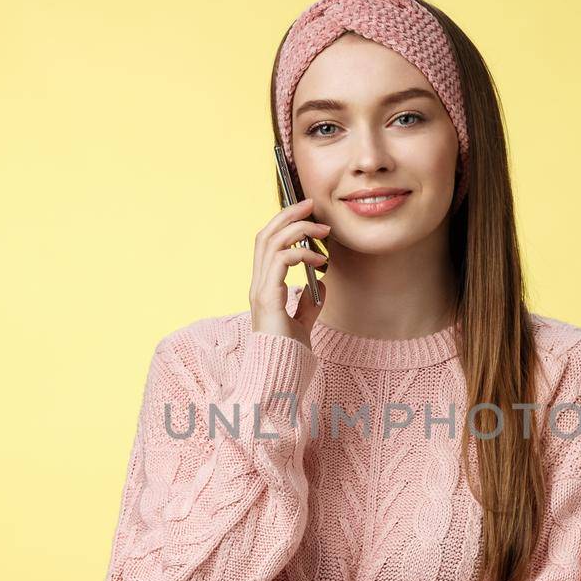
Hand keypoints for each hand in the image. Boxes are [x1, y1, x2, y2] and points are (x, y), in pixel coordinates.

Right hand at [251, 196, 329, 344]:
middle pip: (265, 235)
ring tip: (322, 230)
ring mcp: (260, 289)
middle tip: (311, 204)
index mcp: (264, 287)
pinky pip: (282, 261)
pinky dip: (301, 253)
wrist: (280, 375)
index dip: (283, 224)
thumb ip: (308, 304)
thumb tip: (321, 284)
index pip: (267, 244)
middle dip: (288, 215)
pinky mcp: (268, 297)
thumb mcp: (303, 323)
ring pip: (271, 242)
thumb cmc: (288, 354)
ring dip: (298, 229)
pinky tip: (319, 259)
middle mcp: (258, 284)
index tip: (306, 214)